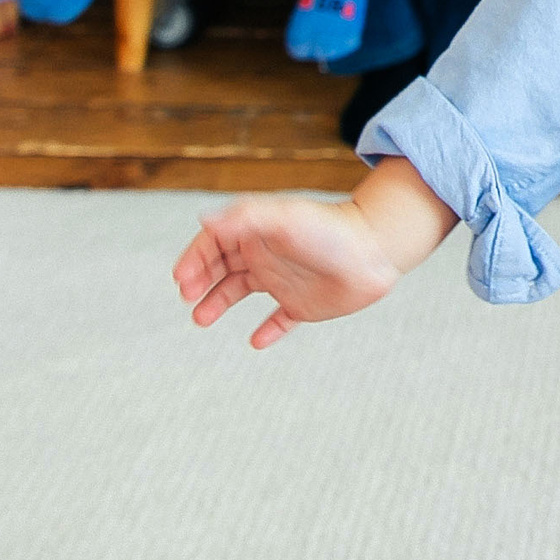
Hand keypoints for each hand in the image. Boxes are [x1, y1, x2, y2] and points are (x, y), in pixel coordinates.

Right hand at [173, 195, 401, 348]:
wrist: (377, 250)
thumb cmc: (331, 229)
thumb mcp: (285, 218)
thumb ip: (245, 218)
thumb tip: (204, 220)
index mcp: (258, 232)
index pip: (215, 242)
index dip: (195, 258)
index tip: (182, 279)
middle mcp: (267, 255)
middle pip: (222, 267)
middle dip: (201, 280)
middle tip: (189, 298)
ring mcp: (284, 280)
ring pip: (241, 292)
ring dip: (219, 303)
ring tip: (201, 319)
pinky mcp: (303, 304)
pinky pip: (279, 320)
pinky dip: (267, 330)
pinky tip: (256, 341)